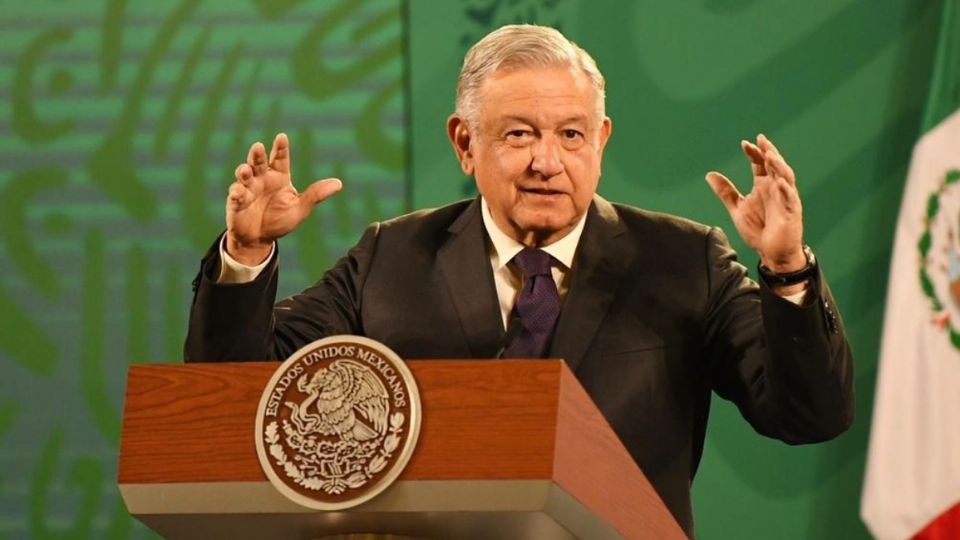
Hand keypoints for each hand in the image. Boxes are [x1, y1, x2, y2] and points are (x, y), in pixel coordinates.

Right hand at [225, 133, 341, 264]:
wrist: (260, 239)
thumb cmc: (280, 220)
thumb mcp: (300, 208)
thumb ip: (316, 195)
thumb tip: (339, 183)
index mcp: (279, 177)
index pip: (280, 159)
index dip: (280, 148)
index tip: (282, 137)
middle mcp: (262, 179)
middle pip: (259, 162)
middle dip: (257, 154)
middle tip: (258, 147)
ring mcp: (247, 189)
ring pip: (244, 175)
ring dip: (243, 171)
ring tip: (245, 170)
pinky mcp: (236, 202)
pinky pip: (235, 195)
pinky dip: (236, 193)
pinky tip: (238, 193)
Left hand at [705, 134, 805, 273]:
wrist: (771, 253)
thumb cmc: (758, 229)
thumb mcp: (737, 208)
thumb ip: (725, 192)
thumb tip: (709, 174)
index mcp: (763, 185)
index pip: (760, 164)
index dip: (754, 153)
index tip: (744, 144)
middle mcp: (776, 188)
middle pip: (774, 165)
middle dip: (768, 152)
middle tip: (761, 140)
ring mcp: (785, 199)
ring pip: (786, 177)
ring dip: (778, 166)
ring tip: (769, 155)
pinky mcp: (791, 212)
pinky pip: (790, 199)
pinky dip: (785, 190)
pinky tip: (778, 182)